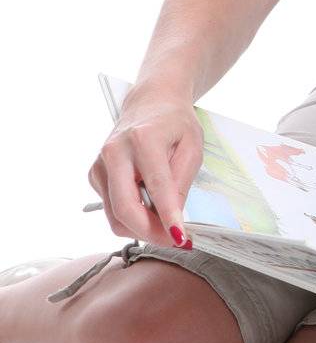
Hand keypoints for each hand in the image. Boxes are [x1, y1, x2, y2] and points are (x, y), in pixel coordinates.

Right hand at [87, 84, 202, 246]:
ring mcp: (100, 165)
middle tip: (174, 240)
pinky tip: (148, 205)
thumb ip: (182, 182)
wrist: (151, 102)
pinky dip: (132, 217)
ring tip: (165, 222)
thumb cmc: (174, 122)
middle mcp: (114, 152)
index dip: (168, 216)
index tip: (180, 237)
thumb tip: (172, 218)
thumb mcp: (192, 147)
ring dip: (142, 228)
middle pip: (125, 208)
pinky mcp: (95, 176)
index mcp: (142, 139)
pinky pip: (112, 209)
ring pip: (116, 216)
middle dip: (150, 233)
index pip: (156, 186)